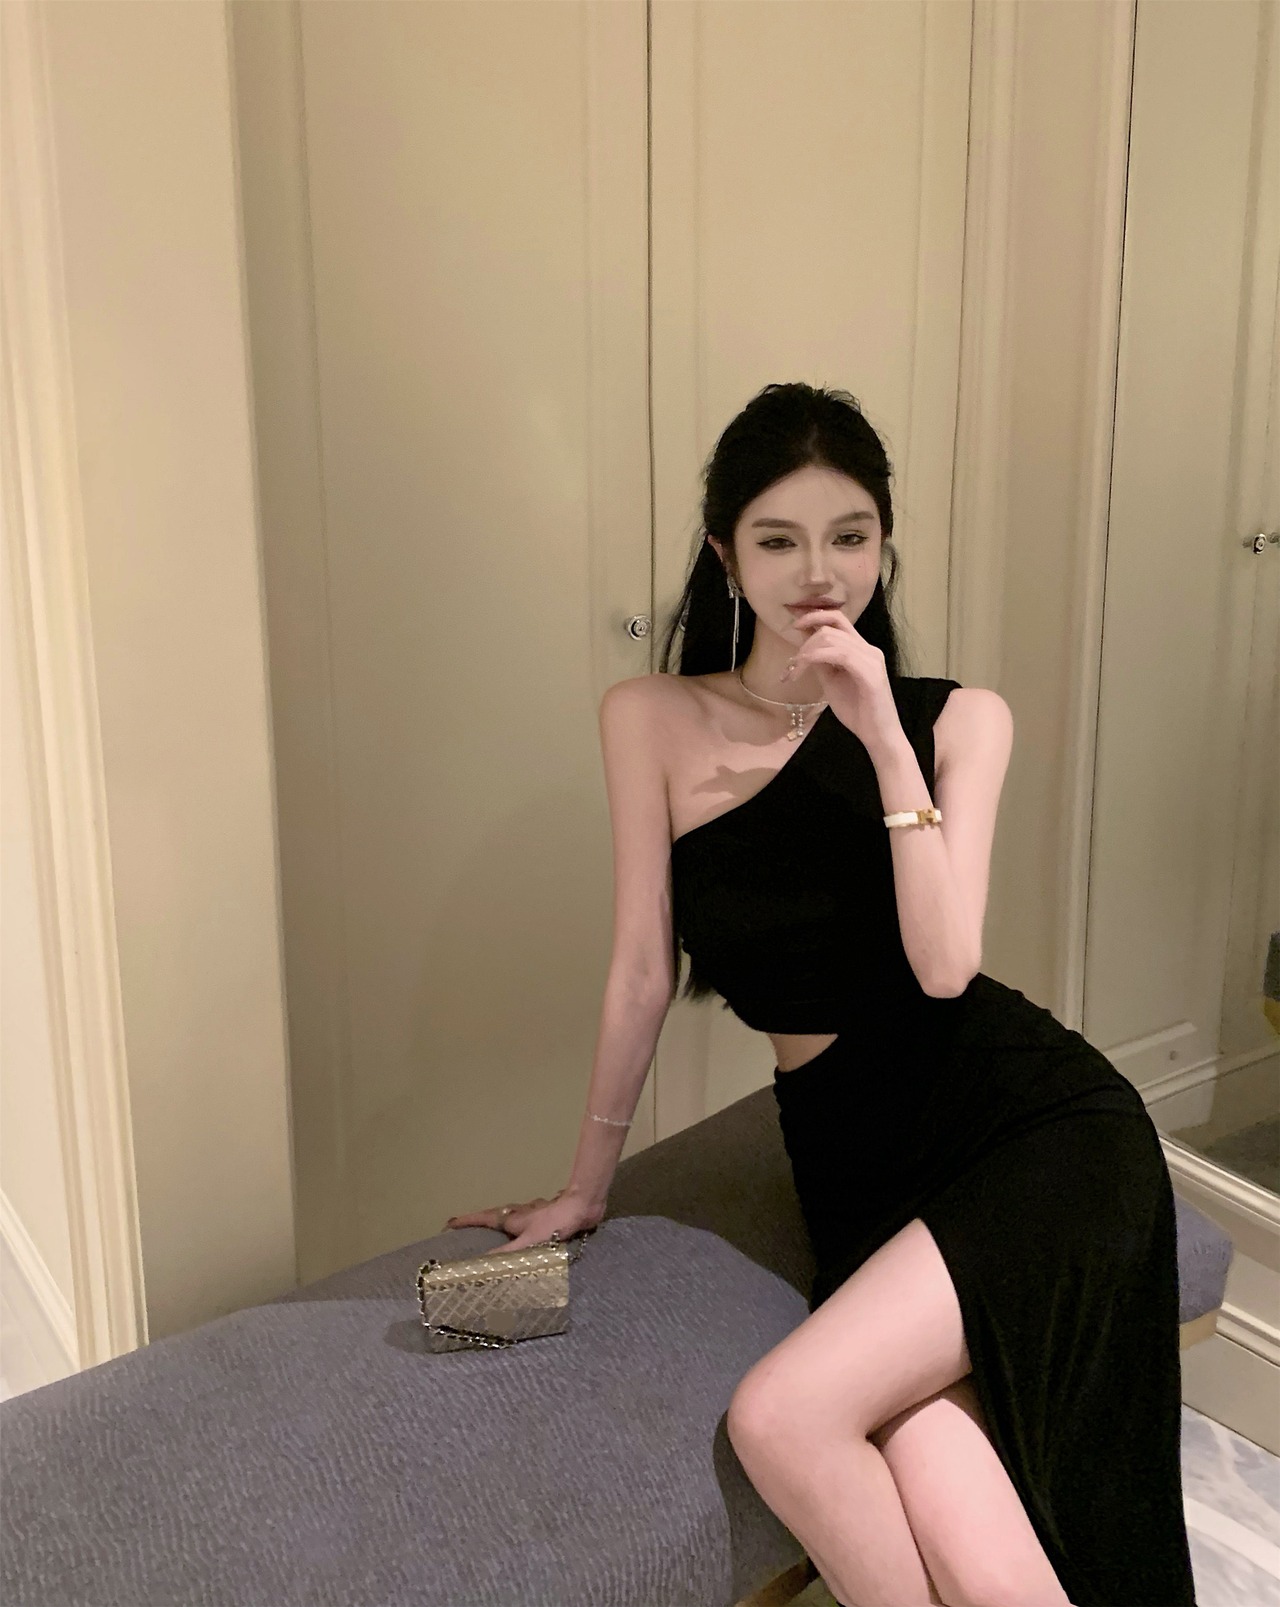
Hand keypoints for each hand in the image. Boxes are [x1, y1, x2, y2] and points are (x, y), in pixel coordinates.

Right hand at [441, 1187, 604, 1254]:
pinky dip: (522, 1230)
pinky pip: (529, 1224)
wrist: (583, 1206)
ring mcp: (535, 1214)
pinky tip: (529, 1236)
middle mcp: (520, 1213)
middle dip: (480, 1223)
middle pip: (495, 1217)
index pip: (482, 1218)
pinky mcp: (549, 1218)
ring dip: (501, 1226)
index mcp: (512, 1218)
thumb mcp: (528, 1242)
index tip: (448, 1223)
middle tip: (467, 1229)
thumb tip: (480, 1264)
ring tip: (494, 1236)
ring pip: (513, 1219)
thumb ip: (507, 1254)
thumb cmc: (554, 1223)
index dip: (465, 1221)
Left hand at [782, 608, 902, 754]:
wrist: (878, 736)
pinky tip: (801, 670)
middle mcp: (869, 649)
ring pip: (832, 638)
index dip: (814, 615)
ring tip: (793, 671)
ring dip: (806, 652)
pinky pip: (840, 654)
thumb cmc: (858, 711)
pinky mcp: (870, 673)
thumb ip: (820, 662)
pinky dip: (815, 658)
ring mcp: (871, 659)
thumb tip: (803, 644)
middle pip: (831, 626)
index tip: (793, 623)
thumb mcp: (832, 682)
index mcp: (861, 649)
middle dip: (805, 640)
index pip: (838, 619)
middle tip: (790, 664)